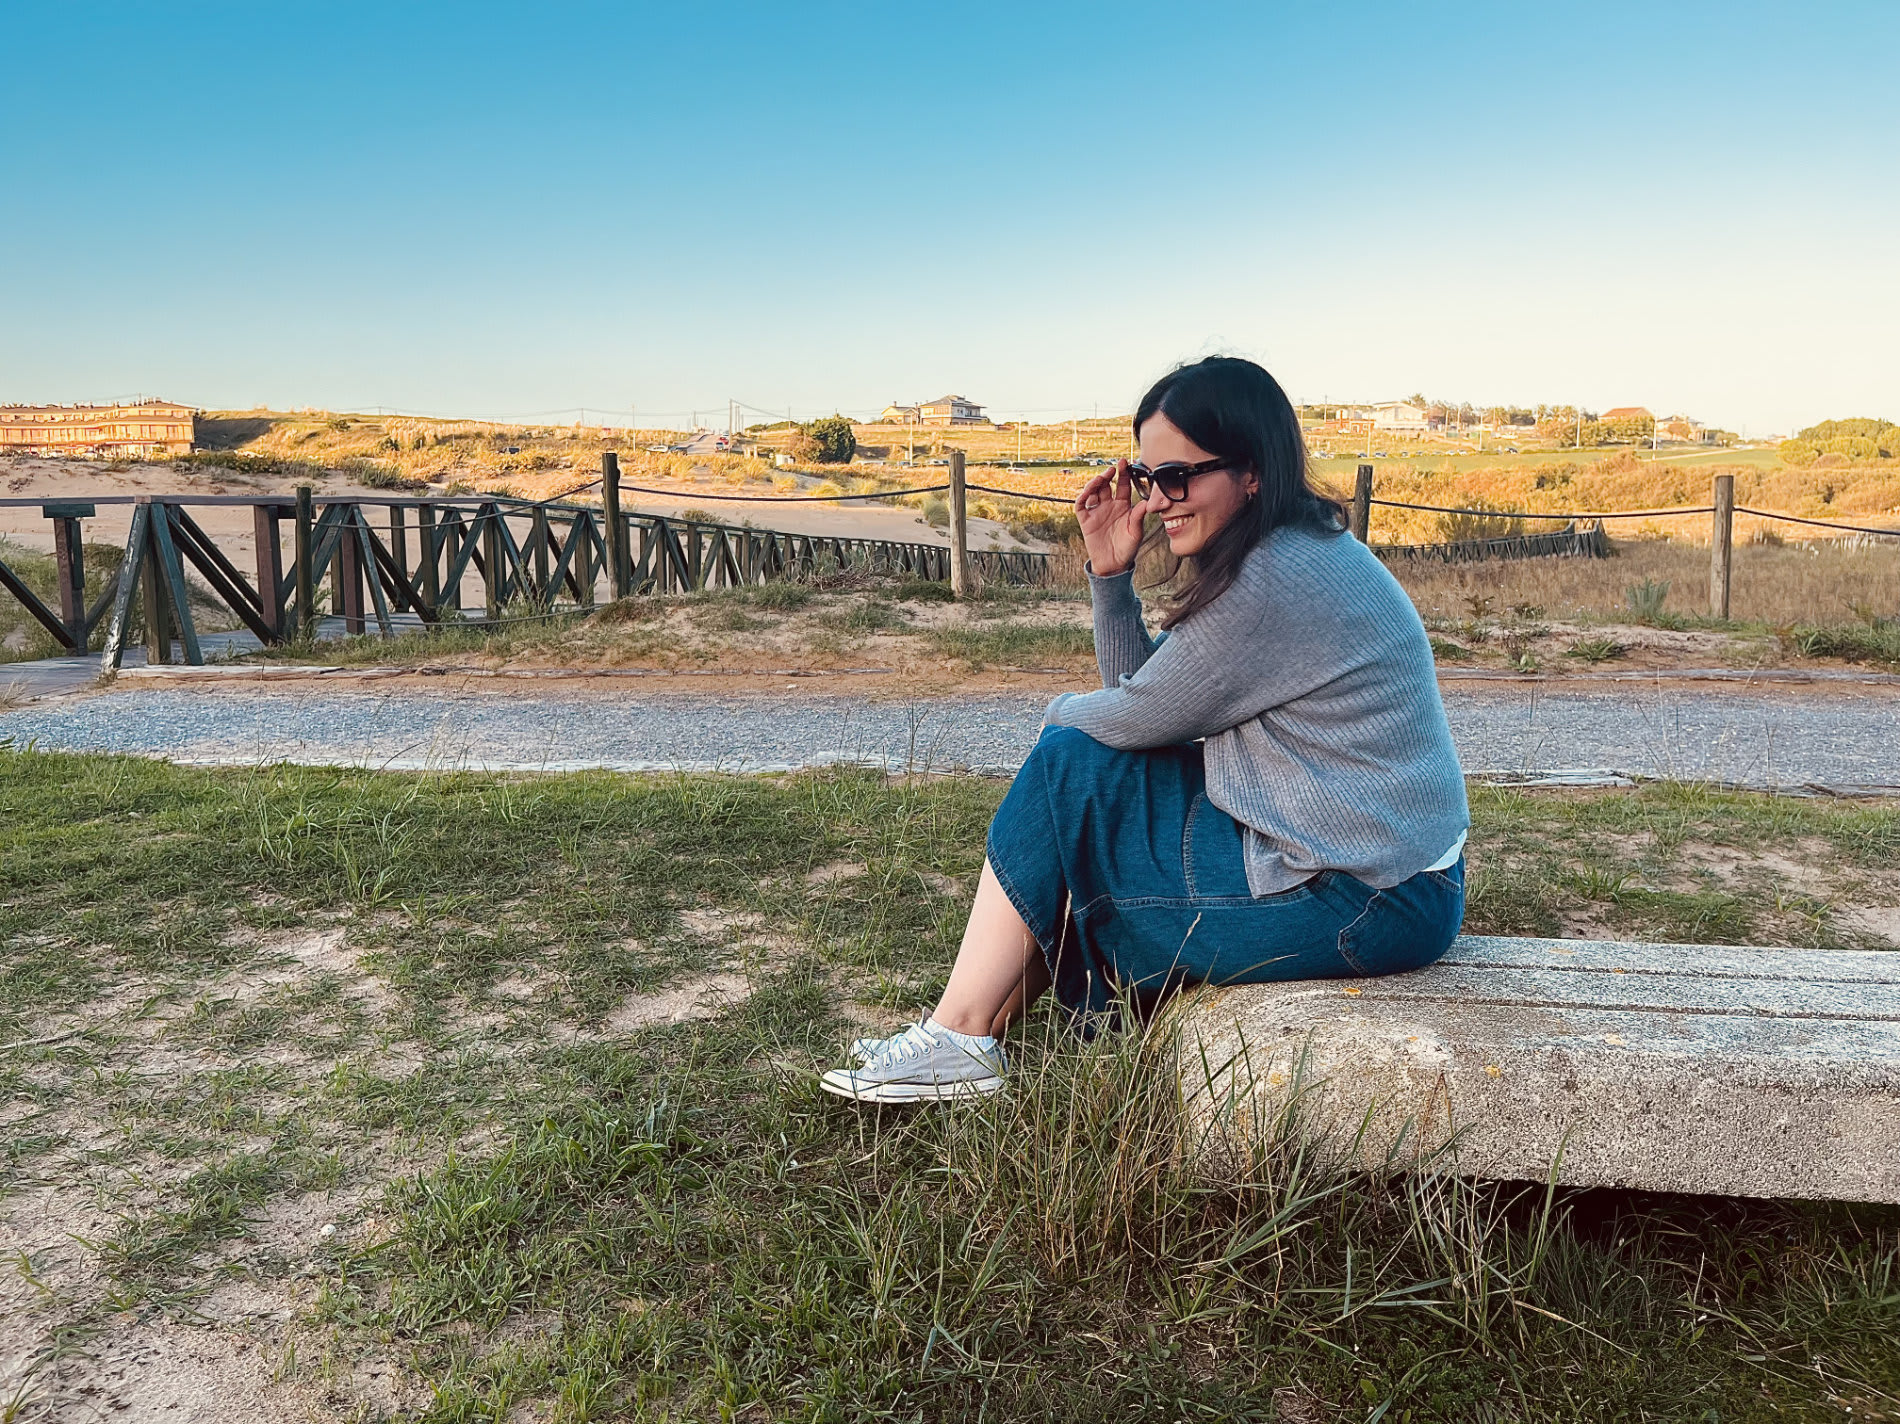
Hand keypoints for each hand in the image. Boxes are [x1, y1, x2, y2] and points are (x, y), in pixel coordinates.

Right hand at [1075, 461, 1144, 576]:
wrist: (1113, 565)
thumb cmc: (1127, 548)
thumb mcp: (1136, 533)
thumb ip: (1138, 517)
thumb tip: (1146, 503)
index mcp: (1123, 506)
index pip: (1123, 486)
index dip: (1124, 474)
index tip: (1126, 463)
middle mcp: (1109, 506)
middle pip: (1107, 485)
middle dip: (1109, 474)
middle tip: (1114, 467)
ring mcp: (1097, 512)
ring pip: (1093, 492)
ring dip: (1096, 483)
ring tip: (1103, 478)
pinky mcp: (1086, 521)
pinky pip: (1081, 505)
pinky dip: (1083, 497)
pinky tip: (1088, 492)